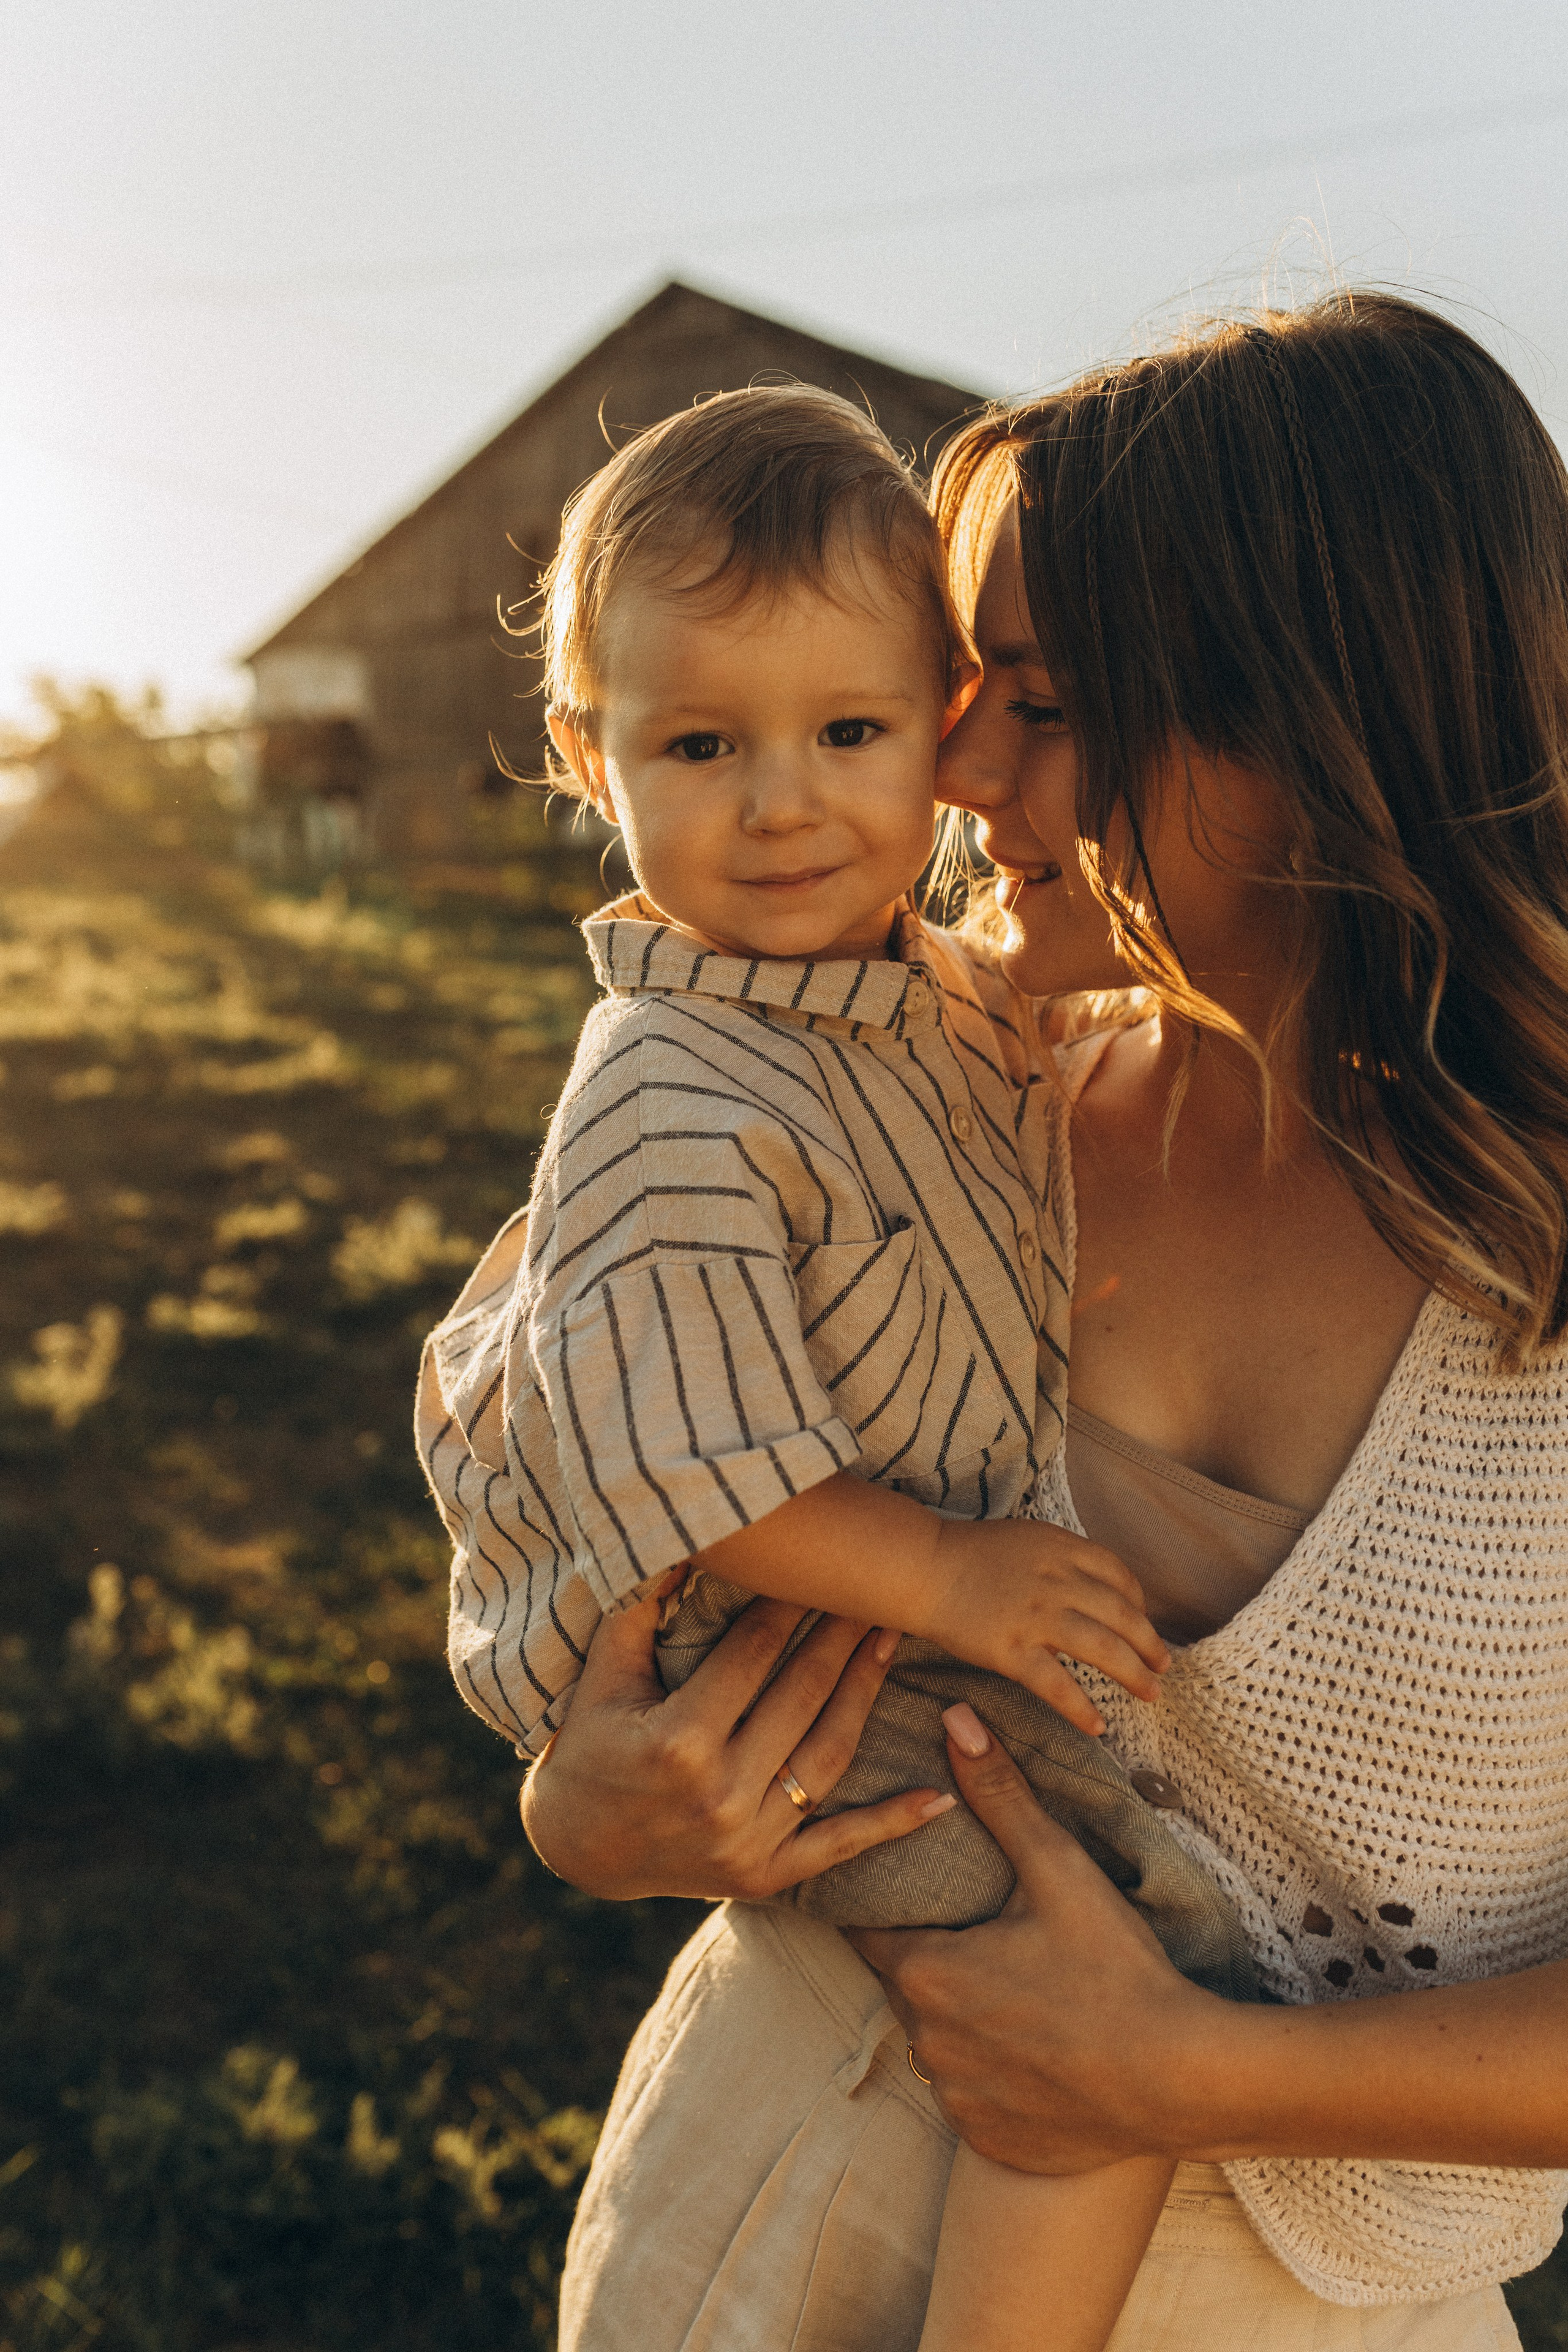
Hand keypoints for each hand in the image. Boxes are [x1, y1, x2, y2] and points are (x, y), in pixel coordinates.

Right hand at [521, 1584, 955, 1901]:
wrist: (576, 1850)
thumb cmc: (588, 1745)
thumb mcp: (602, 1673)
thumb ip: (639, 1606)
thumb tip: (687, 1539)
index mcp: (678, 1741)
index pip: (751, 1654)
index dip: (788, 1604)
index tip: (819, 1565)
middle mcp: (720, 1795)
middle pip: (801, 1695)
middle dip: (841, 1634)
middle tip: (878, 1586)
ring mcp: (748, 1841)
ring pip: (830, 1756)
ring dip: (867, 1693)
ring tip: (893, 1639)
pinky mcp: (767, 1878)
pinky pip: (840, 1844)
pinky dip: (892, 1823)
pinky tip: (939, 1796)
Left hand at [851, 1704, 1224, 2172]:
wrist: (1179, 2079)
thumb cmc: (1115, 1968)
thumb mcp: (1057, 1869)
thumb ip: (998, 1795)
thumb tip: (953, 1718)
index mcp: (925, 1971)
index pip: (871, 1930)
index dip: (887, 1908)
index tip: (905, 1892)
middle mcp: (925, 2042)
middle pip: (906, 1986)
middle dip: (931, 1960)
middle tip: (980, 1937)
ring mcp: (955, 2099)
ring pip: (937, 2045)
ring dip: (961, 2021)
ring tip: (1016, 1994)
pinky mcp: (988, 2141)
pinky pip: (971, 2099)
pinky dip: (992, 2076)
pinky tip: (1037, 2054)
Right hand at [921, 1522, 1169, 1735]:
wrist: (922, 1567)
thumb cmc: (967, 1553)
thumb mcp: (1025, 1540)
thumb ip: (1059, 1561)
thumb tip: (1088, 1588)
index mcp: (1062, 1549)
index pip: (1119, 1575)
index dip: (1139, 1602)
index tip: (1142, 1620)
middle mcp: (1058, 1582)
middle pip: (1123, 1615)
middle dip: (1149, 1643)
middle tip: (1163, 1665)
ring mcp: (1037, 1618)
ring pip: (1103, 1650)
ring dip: (1134, 1675)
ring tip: (1151, 1693)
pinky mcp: (1012, 1651)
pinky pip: (1058, 1686)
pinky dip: (1082, 1709)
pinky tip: (1098, 1726)